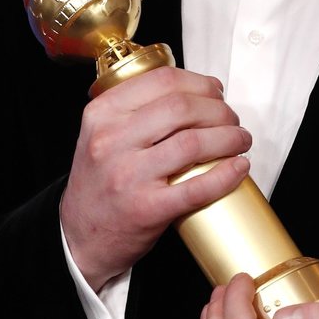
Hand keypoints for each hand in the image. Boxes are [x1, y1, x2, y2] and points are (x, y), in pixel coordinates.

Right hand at [60, 65, 251, 290]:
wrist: (79, 237)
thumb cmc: (100, 182)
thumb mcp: (102, 134)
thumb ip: (136, 110)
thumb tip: (196, 93)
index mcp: (102, 114)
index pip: (161, 81)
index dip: (200, 83)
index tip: (215, 92)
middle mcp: (111, 140)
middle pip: (182, 108)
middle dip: (219, 110)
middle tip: (231, 120)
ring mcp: (128, 175)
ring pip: (193, 143)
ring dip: (229, 138)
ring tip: (240, 141)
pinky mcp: (146, 209)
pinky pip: (197, 187)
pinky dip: (226, 175)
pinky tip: (239, 168)